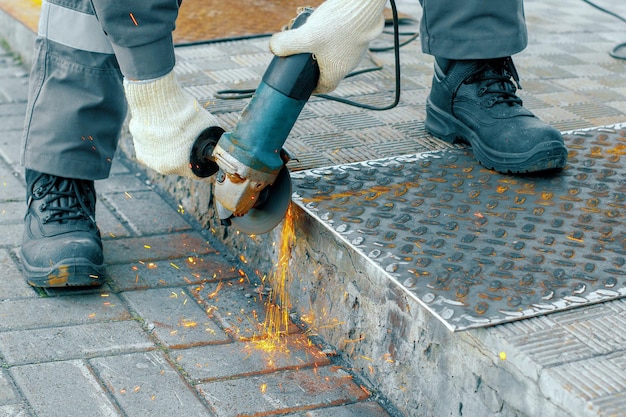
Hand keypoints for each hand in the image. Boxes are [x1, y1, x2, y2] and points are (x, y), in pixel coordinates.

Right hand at [124, 71, 220, 177]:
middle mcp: (163, 167)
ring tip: (174, 130)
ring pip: (165, 156)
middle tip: (188, 138)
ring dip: (170, 148)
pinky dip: (157, 141)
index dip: (202, 162)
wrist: (157, 100)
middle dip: (185, 153)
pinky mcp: (138, 148)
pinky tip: (162, 129)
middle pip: (180, 164)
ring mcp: (149, 158)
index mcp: (182, 166)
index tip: (202, 153)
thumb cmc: (185, 115)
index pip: (196, 171)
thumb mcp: (209, 129)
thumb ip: (212, 143)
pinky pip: (152, 149)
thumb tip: (218, 146)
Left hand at [269, 0, 386, 93]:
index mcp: (336, 72)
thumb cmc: (338, 26)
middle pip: (328, 70)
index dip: (312, 87)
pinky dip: (333, 38)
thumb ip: (286, 45)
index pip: (324, 88)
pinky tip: (325, 25)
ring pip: (336, 55)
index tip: (303, 83)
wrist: (363, 8)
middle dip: (313, 65)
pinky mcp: (359, 36)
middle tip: (302, 55)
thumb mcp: (306, 37)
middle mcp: (348, 65)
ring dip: (322, 50)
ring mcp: (355, 50)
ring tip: (310, 36)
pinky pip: (343, 42)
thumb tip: (273, 48)